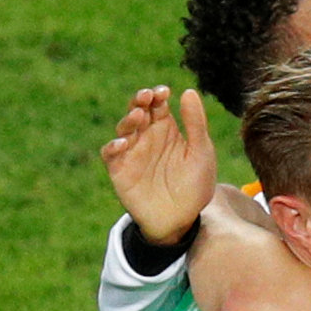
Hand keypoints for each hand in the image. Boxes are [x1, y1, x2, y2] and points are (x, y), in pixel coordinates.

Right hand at [103, 86, 216, 245]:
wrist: (182, 220)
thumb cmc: (194, 186)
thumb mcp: (201, 153)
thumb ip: (195, 124)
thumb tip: (188, 91)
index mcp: (167, 130)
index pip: (158, 105)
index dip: (158, 95)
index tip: (164, 91)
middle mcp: (147, 137)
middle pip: (138, 111)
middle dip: (140, 101)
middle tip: (146, 97)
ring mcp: (132, 152)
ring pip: (124, 128)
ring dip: (129, 120)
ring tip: (138, 116)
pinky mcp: (120, 169)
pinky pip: (110, 153)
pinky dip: (113, 146)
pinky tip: (123, 144)